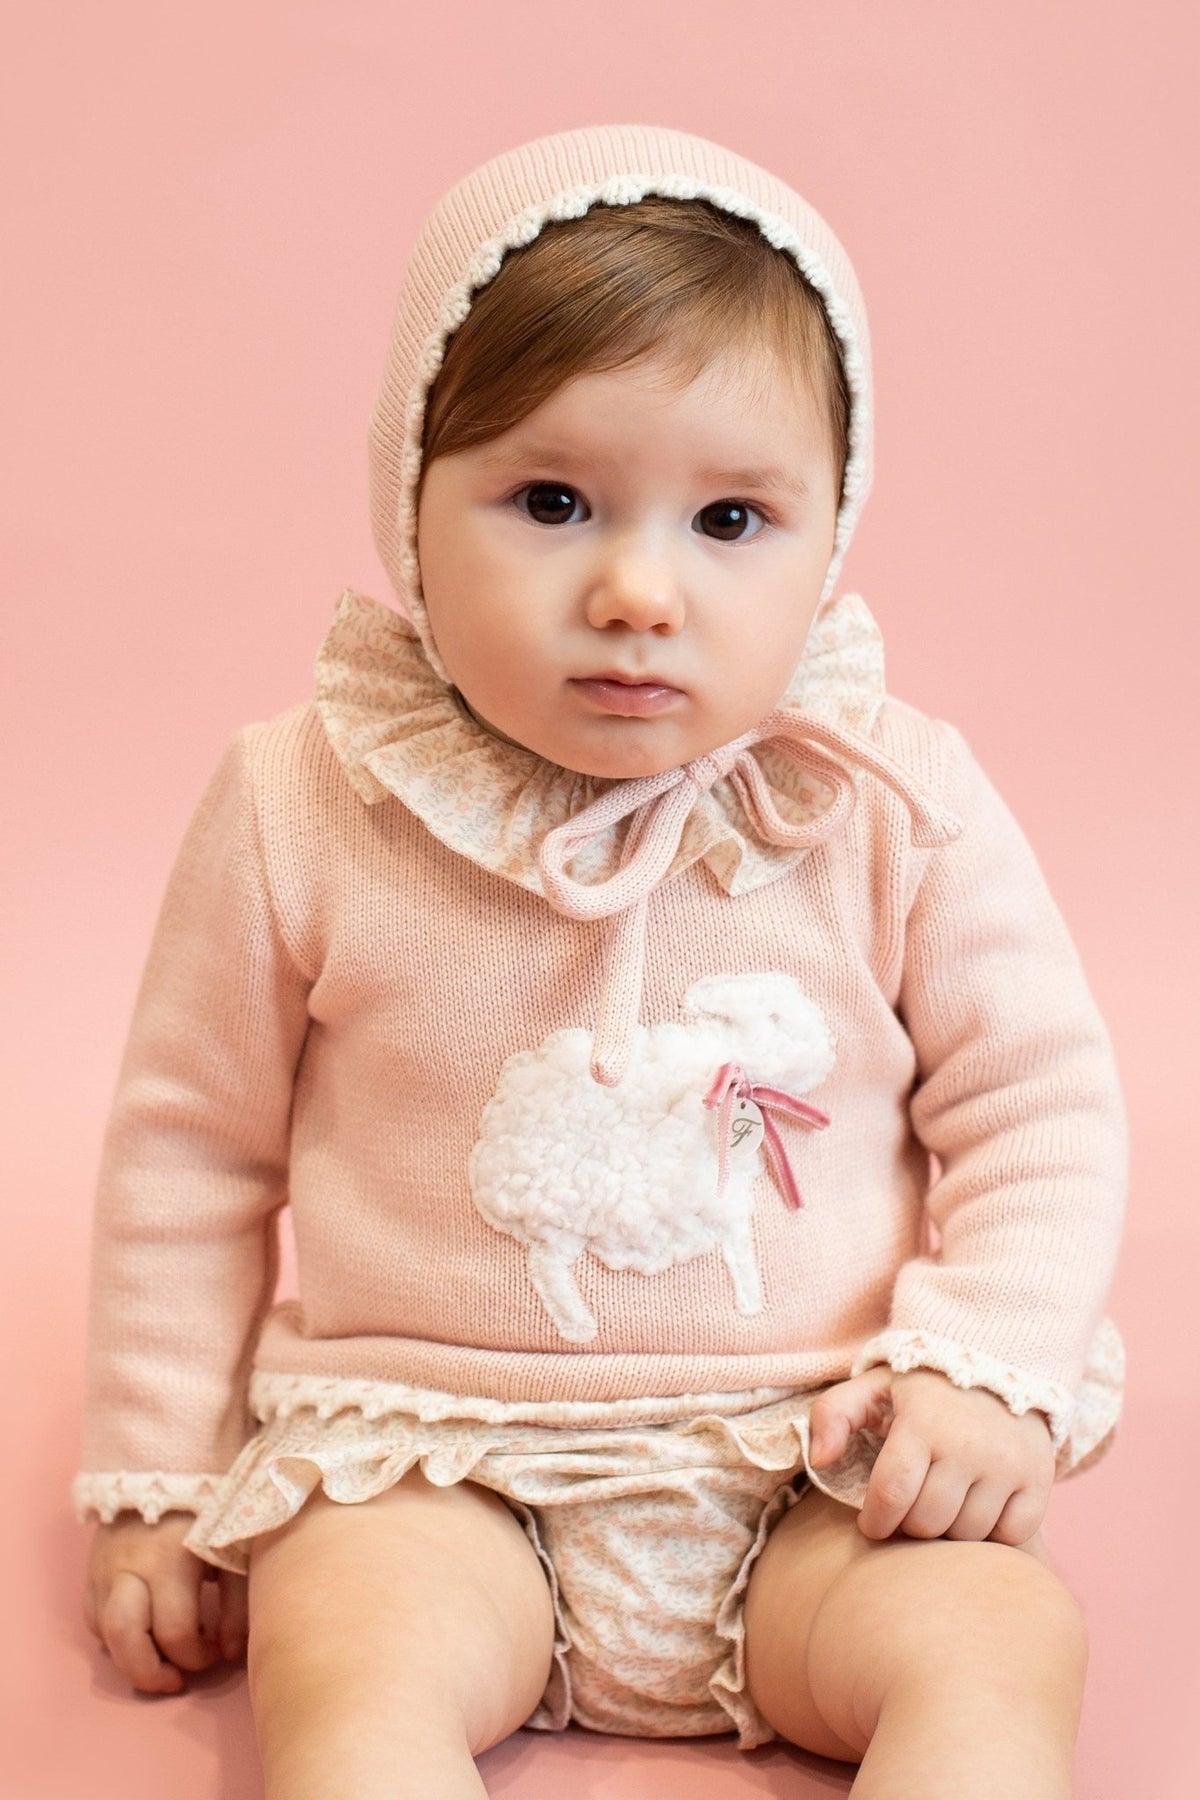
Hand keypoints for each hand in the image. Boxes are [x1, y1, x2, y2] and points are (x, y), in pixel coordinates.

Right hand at [83, 1511, 247, 1693]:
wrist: (172, 1461)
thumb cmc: (212, 1508)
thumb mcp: (234, 1548)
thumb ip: (236, 1602)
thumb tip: (231, 1652)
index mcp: (172, 1559)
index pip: (175, 1630)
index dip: (197, 1656)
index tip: (217, 1653)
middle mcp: (130, 1567)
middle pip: (125, 1638)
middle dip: (149, 1673)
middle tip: (176, 1681)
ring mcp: (105, 1568)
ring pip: (103, 1632)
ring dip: (129, 1659)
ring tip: (158, 1664)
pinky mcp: (92, 1568)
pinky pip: (93, 1616)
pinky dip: (113, 1636)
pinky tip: (141, 1635)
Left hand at [807, 1365, 1054, 1545]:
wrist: (999, 1361)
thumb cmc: (923, 1386)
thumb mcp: (872, 1387)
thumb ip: (832, 1415)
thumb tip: (820, 1460)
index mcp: (923, 1423)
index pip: (892, 1494)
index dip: (875, 1520)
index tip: (872, 1523)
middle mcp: (969, 1446)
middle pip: (927, 1521)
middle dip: (908, 1523)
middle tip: (908, 1507)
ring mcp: (1008, 1466)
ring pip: (966, 1534)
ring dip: (947, 1529)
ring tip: (939, 1504)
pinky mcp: (1038, 1481)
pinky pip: (1010, 1535)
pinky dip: (991, 1533)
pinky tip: (975, 1508)